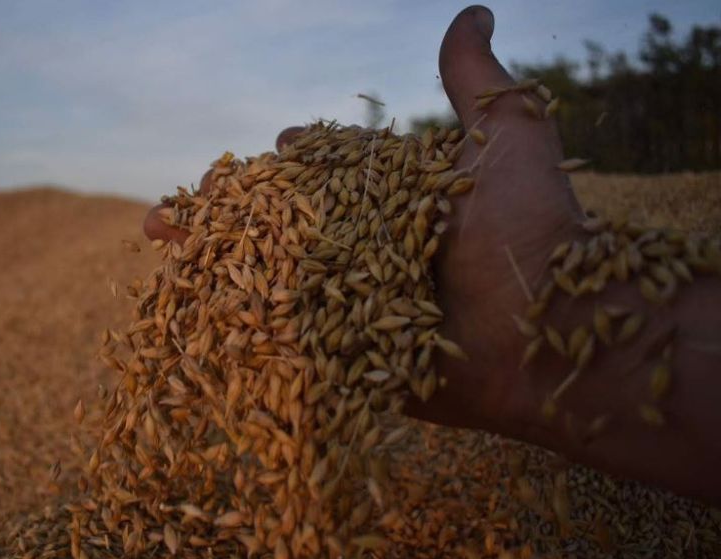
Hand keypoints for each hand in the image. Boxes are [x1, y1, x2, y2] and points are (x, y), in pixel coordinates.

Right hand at [141, 5, 584, 436]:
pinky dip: (237, 327)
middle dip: (234, 211)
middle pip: (287, 225)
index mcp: (399, 204)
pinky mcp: (353, 362)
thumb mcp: (508, 135)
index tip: (279, 148)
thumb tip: (475, 9)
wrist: (556, 333)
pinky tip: (191, 311)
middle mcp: (372, 253)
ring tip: (164, 242)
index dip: (297, 161)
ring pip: (273, 279)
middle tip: (187, 203)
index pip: (332, 174)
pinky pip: (287, 342)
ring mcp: (358, 309)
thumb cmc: (535, 227)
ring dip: (217, 262)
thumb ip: (477, 80)